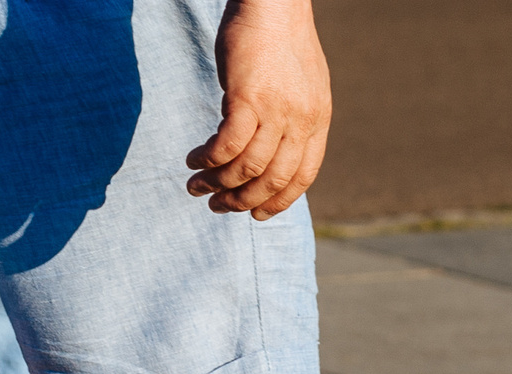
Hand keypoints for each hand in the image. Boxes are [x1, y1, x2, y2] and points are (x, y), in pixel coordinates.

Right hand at [186, 0, 330, 220]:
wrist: (273, 1)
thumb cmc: (280, 39)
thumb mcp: (300, 86)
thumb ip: (292, 119)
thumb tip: (270, 152)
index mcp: (317, 120)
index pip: (302, 176)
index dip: (278, 202)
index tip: (256, 214)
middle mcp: (301, 120)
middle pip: (272, 179)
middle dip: (242, 201)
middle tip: (217, 206)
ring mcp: (276, 110)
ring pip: (246, 167)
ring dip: (217, 183)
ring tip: (196, 186)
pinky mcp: (247, 98)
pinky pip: (226, 146)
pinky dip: (207, 160)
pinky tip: (194, 160)